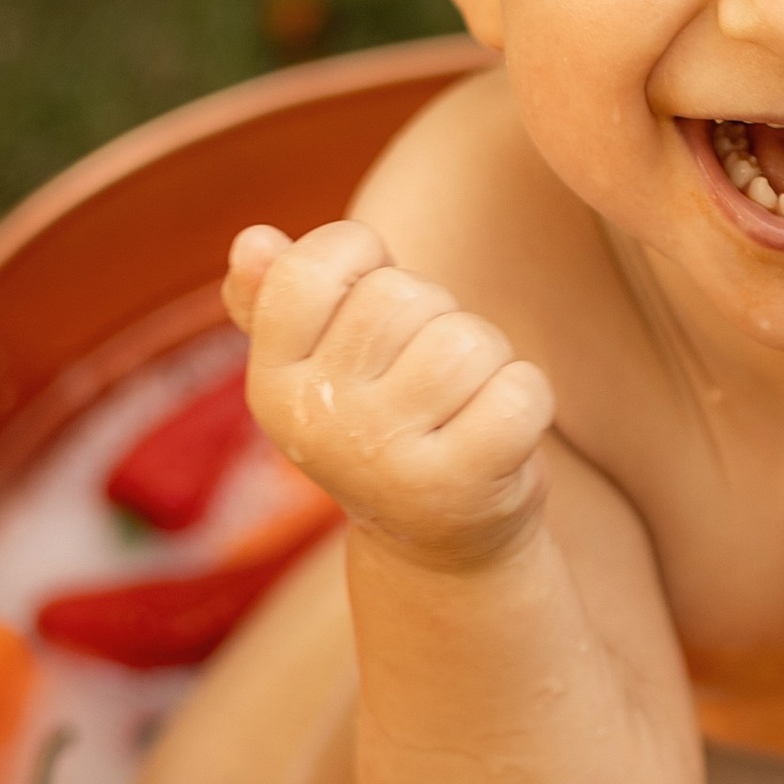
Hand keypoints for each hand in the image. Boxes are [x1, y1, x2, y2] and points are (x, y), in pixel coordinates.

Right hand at [225, 219, 555, 567]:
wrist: (436, 543)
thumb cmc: (384, 421)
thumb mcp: (322, 363)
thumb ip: (280, 298)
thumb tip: (253, 240)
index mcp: (271, 381)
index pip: (308, 268)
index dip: (363, 259)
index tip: (375, 307)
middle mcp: (315, 421)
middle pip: (402, 295)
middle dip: (436, 316)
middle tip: (430, 374)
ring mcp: (382, 459)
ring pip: (467, 341)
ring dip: (488, 359)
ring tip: (465, 402)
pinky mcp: (457, 486)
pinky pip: (520, 390)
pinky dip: (529, 397)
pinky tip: (502, 432)